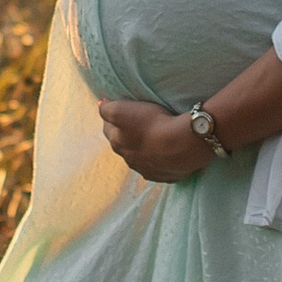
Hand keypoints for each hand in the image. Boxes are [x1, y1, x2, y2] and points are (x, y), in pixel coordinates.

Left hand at [97, 98, 215, 182]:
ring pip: (141, 159)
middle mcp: (129, 160)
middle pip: (124, 146)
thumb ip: (107, 109)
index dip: (112, 119)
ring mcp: (147, 170)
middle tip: (138, 124)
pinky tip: (167, 153)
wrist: (181, 143)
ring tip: (154, 138)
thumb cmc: (151, 123)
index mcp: (117, 144)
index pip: (108, 130)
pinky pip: (159, 168)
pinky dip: (160, 161)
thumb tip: (100, 105)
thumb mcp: (121, 110)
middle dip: (127, 136)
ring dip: (144, 150)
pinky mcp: (165, 176)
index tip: (121, 111)